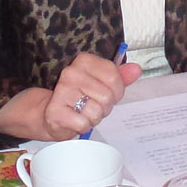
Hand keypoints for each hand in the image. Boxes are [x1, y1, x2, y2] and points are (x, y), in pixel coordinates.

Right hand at [0, 52, 142, 141]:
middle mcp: (72, 72)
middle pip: (107, 97)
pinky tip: (74, 120)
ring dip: (94, 117)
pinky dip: (83, 126)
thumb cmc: (79, 98)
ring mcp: (62, 91)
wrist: (49, 113)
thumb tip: (136, 70)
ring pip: (97, 111)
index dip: (116, 92)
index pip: (115, 78)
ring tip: (83, 113)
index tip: (107, 94)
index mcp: (84, 61)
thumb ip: (120, 77)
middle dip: (104, 107)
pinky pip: (84, 123)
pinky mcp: (56, 111)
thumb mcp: (102, 84)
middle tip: (92, 105)